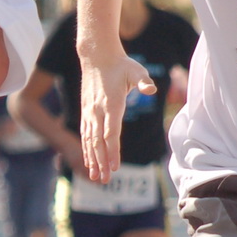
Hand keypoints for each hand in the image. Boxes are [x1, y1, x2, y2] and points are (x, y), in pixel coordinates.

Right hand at [79, 54, 155, 182]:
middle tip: (105, 180)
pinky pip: (85, 135)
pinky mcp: (86, 112)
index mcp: (110, 104)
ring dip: (93, 160)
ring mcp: (90, 112)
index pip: (111, 132)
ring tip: (95, 177)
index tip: (114, 166)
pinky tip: (90, 162)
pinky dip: (87, 150)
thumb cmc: (120, 64)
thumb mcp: (136, 70)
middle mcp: (97, 111)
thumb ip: (143, 81)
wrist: (97, 56)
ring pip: (90, 141)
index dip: (112, 151)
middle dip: (101, 162)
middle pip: (98, 142)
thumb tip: (151, 89)